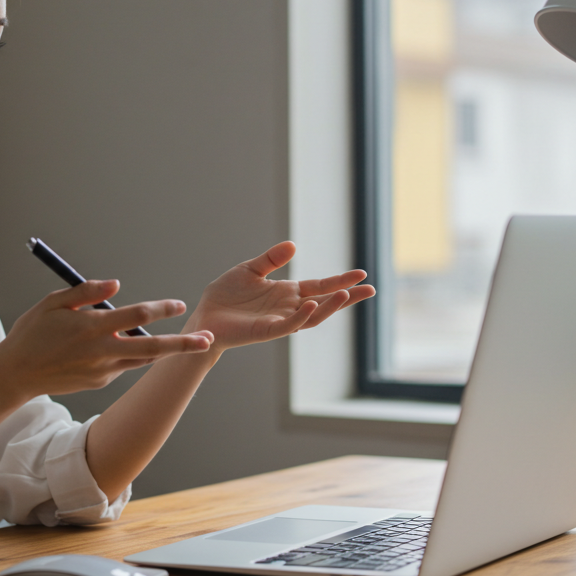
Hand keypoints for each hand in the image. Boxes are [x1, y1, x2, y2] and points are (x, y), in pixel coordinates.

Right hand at [0, 280, 214, 399]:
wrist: (16, 374)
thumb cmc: (32, 332)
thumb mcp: (53, 303)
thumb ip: (86, 292)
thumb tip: (116, 285)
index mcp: (92, 327)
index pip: (135, 315)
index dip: (160, 309)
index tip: (178, 305)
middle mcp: (101, 351)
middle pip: (151, 347)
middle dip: (182, 344)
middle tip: (208, 340)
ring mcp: (102, 370)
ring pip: (142, 360)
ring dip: (166, 352)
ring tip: (188, 345)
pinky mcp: (99, 382)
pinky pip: (123, 365)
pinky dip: (131, 355)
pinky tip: (129, 347)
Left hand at [186, 241, 373, 351]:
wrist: (205, 316)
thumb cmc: (226, 295)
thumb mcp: (250, 270)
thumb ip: (271, 259)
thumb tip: (294, 245)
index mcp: (287, 293)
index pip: (319, 286)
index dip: (340, 281)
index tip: (362, 274)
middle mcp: (288, 308)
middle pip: (324, 302)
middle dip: (347, 296)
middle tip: (370, 289)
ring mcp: (278, 320)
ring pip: (311, 317)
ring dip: (329, 307)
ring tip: (346, 295)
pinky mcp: (265, 331)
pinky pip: (287, 325)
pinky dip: (300, 316)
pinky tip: (311, 305)